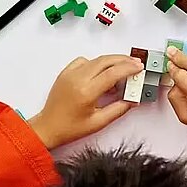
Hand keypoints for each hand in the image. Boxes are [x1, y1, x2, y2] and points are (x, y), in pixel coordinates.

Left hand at [28, 53, 143, 148]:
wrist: (48, 127)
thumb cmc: (70, 128)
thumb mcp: (98, 122)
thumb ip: (118, 109)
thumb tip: (132, 100)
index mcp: (86, 92)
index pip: (112, 73)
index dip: (128, 68)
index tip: (139, 67)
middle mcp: (77, 79)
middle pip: (105, 61)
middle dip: (123, 60)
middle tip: (135, 63)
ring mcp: (70, 74)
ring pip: (95, 59)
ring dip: (111, 61)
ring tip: (122, 70)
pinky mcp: (65, 73)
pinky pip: (83, 60)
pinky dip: (95, 63)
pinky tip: (101, 72)